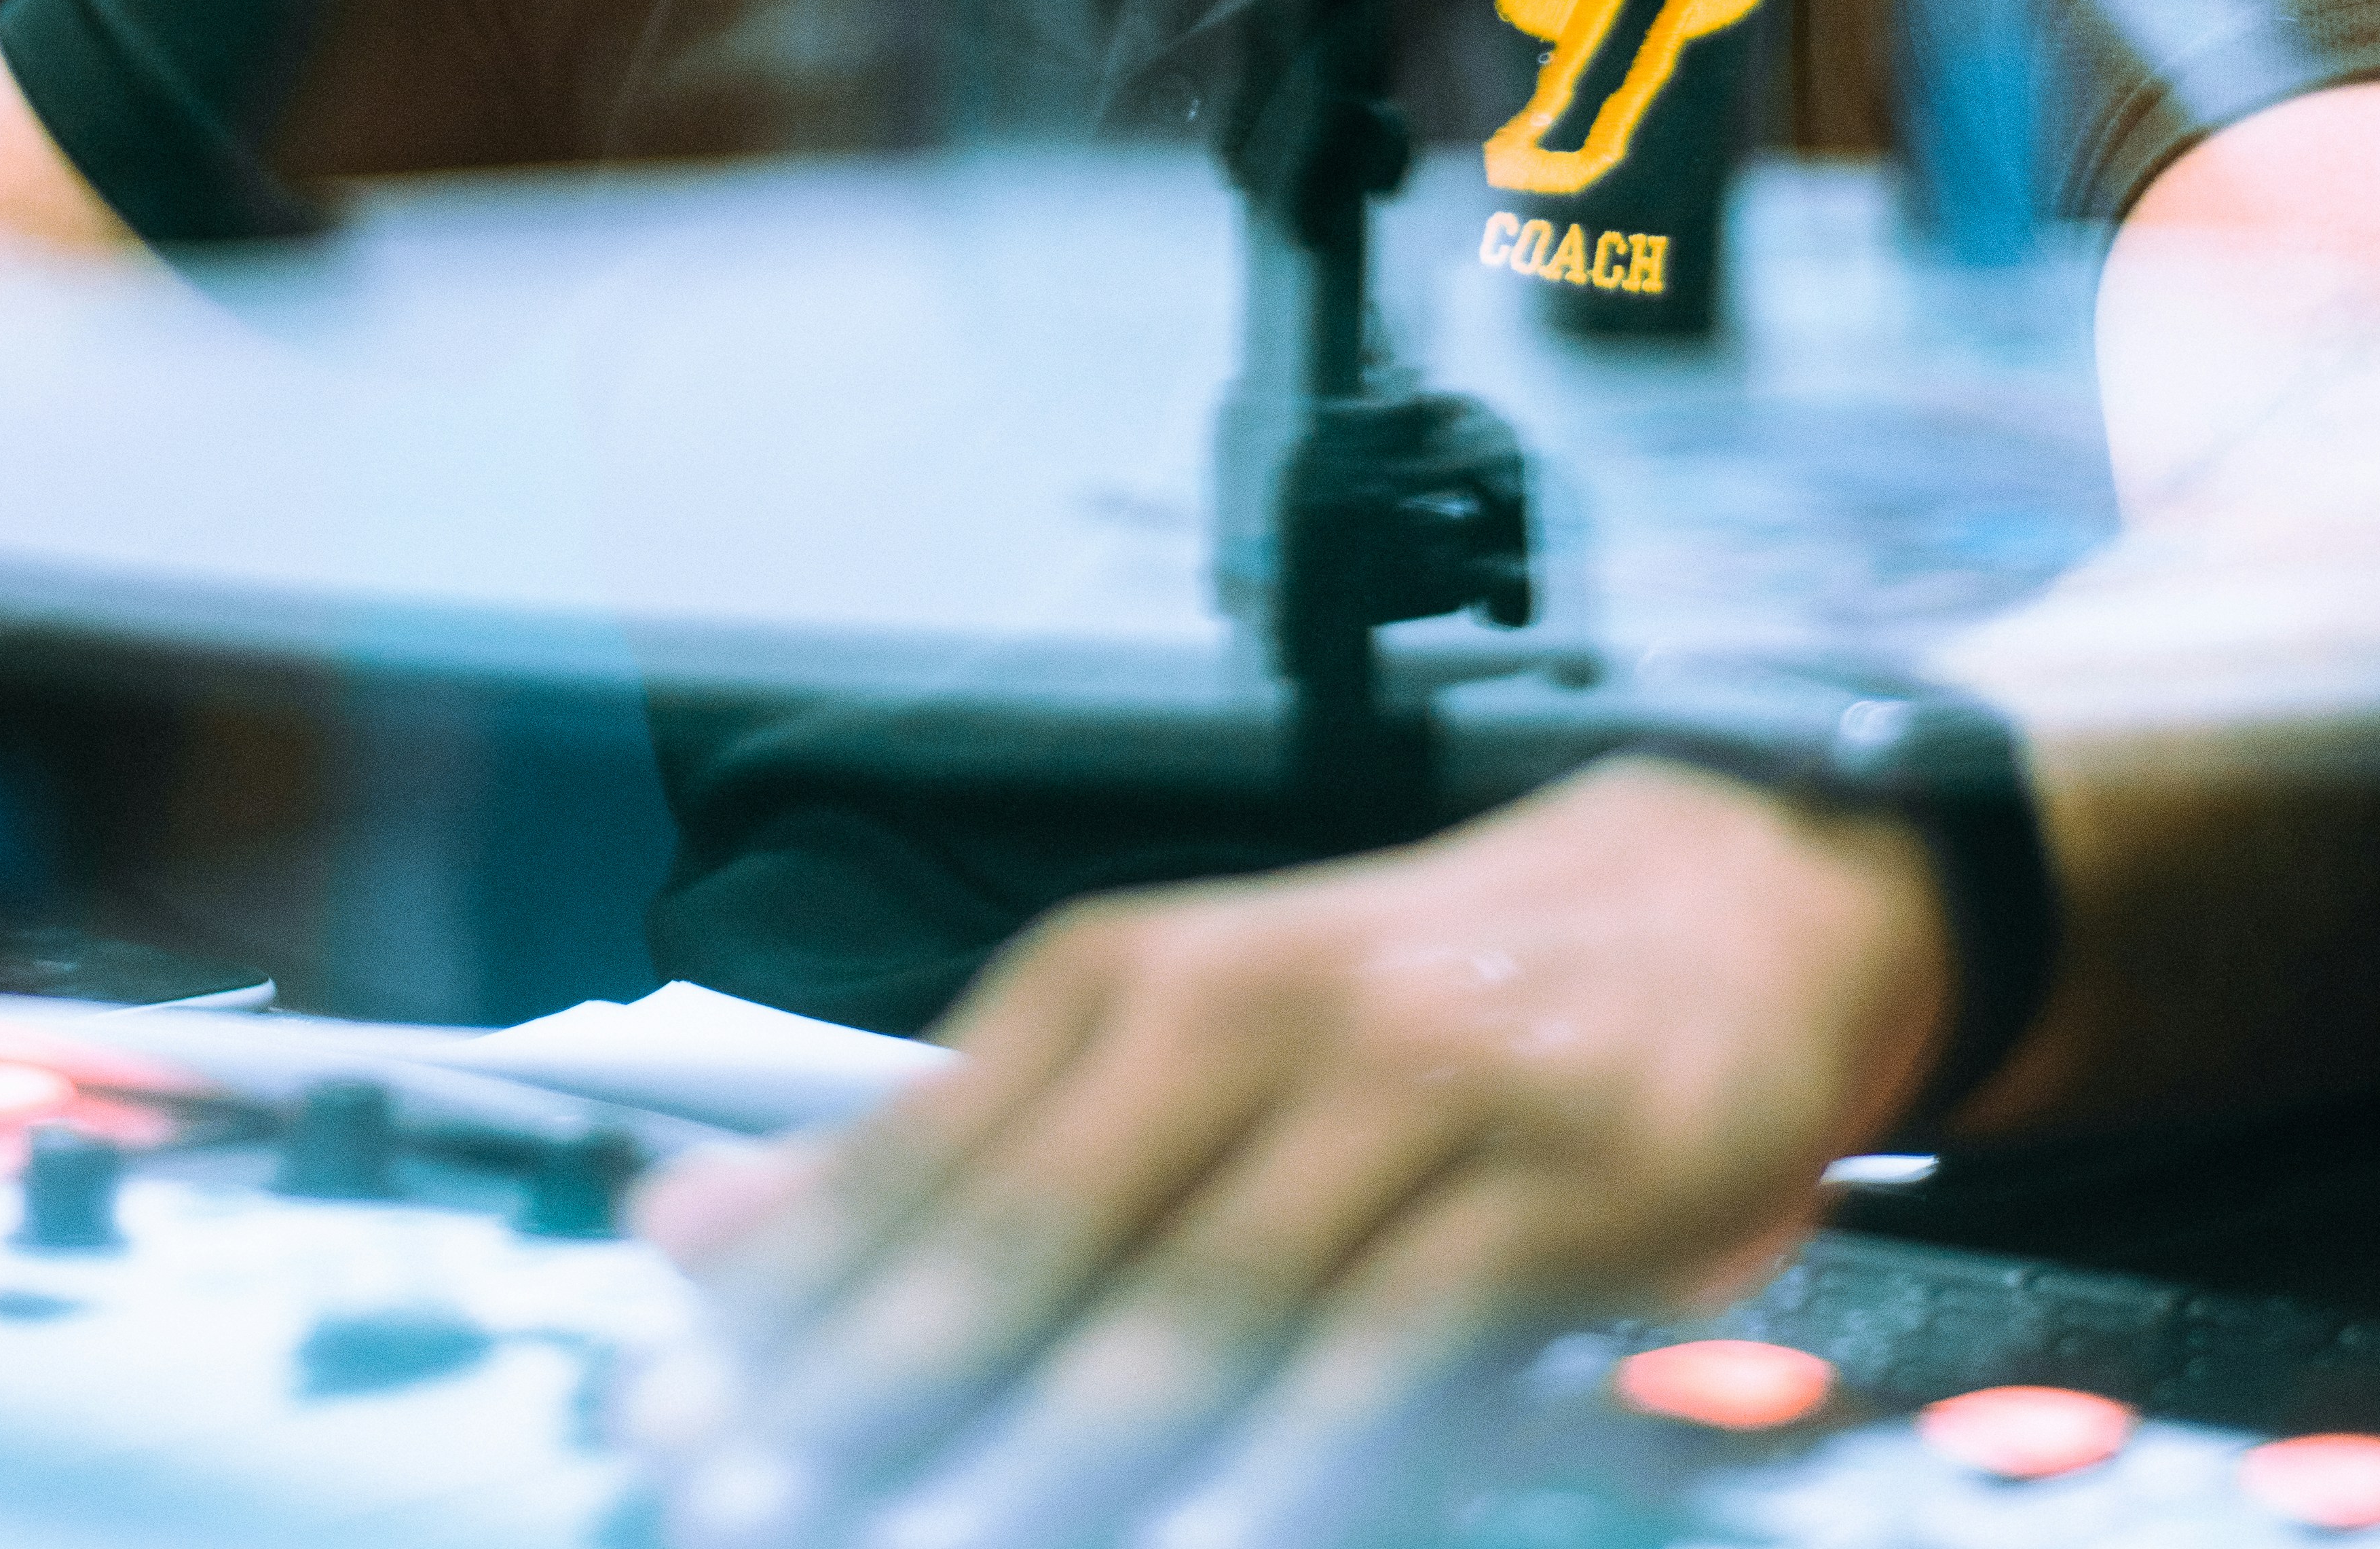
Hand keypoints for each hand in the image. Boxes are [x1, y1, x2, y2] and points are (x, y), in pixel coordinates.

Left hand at [634, 758, 1952, 1548]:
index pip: (919, 1156)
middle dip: (882, 1401)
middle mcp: (1244, 1006)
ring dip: (1055, 1460)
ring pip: (1199, 1301)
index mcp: (1124, 972)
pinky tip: (1195, 1546)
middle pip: (1033, 1235)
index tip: (669, 1432)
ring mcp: (1407, 1085)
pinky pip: (1390, 1342)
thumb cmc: (1399, 1002)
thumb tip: (686, 1231)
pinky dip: (1289, 1461)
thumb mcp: (1161, 1030)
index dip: (792, 1309)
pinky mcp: (1552, 1172)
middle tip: (744, 1515)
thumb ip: (940, 1140)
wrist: (1710, 895)